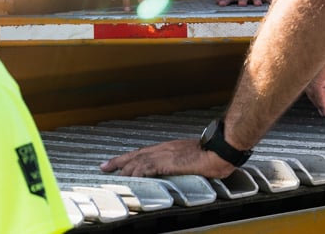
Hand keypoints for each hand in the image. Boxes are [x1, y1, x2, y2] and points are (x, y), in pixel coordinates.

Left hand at [100, 139, 235, 177]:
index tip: (118, 162)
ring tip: (113, 174)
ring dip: (125, 168)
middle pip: (136, 154)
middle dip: (119, 161)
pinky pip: (149, 167)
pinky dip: (137, 171)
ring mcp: (166, 154)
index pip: (144, 152)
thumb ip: (181, 164)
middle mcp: (164, 148)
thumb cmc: (212, 153)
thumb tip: (178, 171)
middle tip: (105, 167)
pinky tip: (130, 176)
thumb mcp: (191, 158)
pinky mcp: (169, 161)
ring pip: (139, 160)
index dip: (129, 158)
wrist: (219, 149)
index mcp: (169, 148)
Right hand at [304, 12, 324, 119]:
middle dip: (318, 101)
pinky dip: (309, 77)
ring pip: (303, 77)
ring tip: (324, 101)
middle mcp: (309, 55)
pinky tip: (317, 81)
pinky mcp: (306, 44)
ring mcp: (306, 50)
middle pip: (307, 87)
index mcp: (320, 59)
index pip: (317, 90)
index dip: (324, 105)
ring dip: (313, 90)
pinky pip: (304, 65)